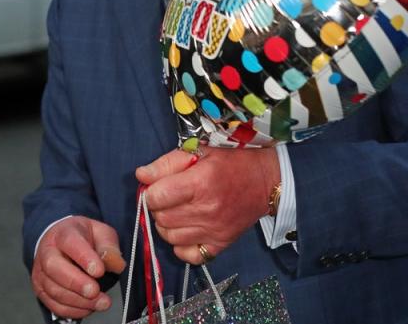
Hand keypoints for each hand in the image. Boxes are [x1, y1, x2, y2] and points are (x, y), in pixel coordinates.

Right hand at [30, 216, 125, 319]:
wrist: (62, 243)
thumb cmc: (83, 238)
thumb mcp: (101, 232)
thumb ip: (109, 247)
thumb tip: (117, 264)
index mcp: (64, 233)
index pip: (70, 242)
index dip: (84, 257)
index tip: (99, 270)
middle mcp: (47, 252)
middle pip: (54, 267)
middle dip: (76, 283)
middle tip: (95, 291)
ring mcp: (41, 273)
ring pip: (54, 289)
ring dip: (78, 300)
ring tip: (101, 302)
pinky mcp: (41, 290)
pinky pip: (53, 304)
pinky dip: (72, 310)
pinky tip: (89, 308)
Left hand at [137, 147, 279, 264]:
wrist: (266, 181)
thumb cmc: (232, 163)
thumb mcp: (200, 152)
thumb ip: (167, 163)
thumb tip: (141, 175)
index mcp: (200, 182)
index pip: (156, 196)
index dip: (152, 191)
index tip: (160, 187)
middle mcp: (206, 210)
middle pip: (160, 217)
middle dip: (160, 207)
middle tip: (172, 197)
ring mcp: (213, 230)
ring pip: (169, 237)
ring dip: (168, 224)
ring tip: (180, 212)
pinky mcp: (220, 244)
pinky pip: (186, 255)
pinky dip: (181, 245)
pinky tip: (188, 229)